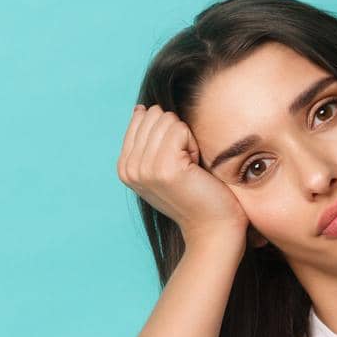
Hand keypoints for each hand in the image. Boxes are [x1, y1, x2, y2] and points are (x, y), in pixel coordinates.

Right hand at [117, 103, 248, 245]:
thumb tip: (141, 108)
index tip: (175, 162)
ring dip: (186, 140)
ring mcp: (144, 168)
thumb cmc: (195, 194)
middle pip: (154, 115)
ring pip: (168, 120)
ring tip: (189, 168)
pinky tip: (195, 168)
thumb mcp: (162, 165)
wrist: (212, 228)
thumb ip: (147, 140)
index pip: (142, 117)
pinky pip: (180, 129)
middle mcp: (129, 168)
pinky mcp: (164, 168)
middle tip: (184, 165)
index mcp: (124, 166)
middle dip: (176, 134)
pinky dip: (194, 145)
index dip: (167, 133)